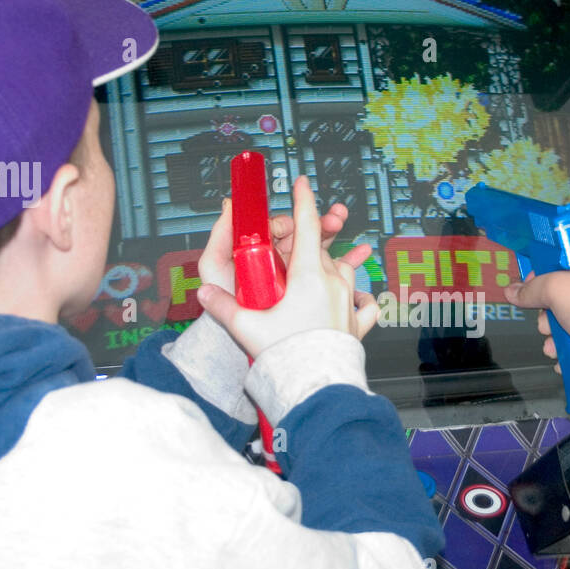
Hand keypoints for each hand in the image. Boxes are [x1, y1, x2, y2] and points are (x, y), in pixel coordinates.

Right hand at [197, 176, 380, 358]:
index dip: (303, 200)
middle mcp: (333, 284)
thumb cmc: (286, 356)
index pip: (306, 226)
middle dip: (304, 244)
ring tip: (312, 275)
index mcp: (308, 276)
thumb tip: (203, 294)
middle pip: (320, 250)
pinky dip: (360, 298)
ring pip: (343, 271)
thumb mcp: (247, 327)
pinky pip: (365, 303)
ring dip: (329, 267)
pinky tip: (354, 300)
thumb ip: (222, 307)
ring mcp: (349, 302)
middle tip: (288, 249)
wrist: (317, 386)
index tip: (301, 182)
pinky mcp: (358, 323)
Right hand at [503, 251, 569, 368]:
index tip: (529, 285)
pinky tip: (560, 354)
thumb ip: (531, 289)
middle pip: (564, 295)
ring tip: (552, 342)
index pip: (565, 262)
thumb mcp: (556, 288)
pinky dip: (565, 348)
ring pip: (568, 320)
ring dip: (553, 333)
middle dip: (547, 311)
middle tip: (544, 319)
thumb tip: (512, 291)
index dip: (544, 273)